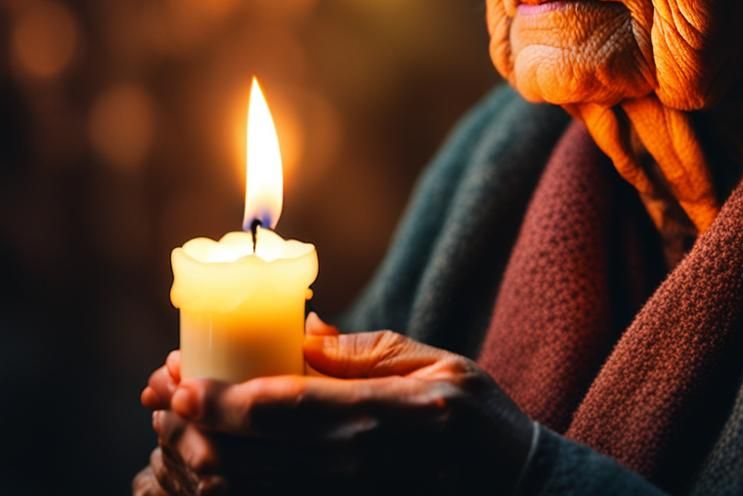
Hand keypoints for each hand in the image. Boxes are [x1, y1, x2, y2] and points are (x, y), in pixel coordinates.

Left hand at [140, 321, 534, 494]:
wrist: (511, 489)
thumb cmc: (476, 417)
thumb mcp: (433, 361)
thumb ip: (363, 350)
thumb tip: (302, 329)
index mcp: (374, 416)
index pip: (278, 408)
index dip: (219, 397)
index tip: (178, 378)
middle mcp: (349, 468)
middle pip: (246, 458)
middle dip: (191, 429)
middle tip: (165, 397)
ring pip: (246, 494)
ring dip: (198, 465)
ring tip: (177, 431)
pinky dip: (226, 495)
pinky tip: (211, 471)